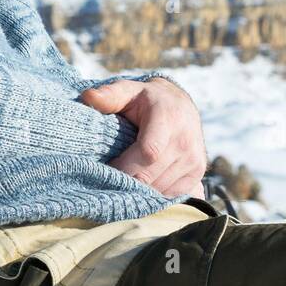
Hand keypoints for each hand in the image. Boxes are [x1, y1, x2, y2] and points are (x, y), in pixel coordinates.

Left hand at [80, 77, 206, 200]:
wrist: (181, 105)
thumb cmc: (147, 99)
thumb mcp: (129, 91)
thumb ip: (109, 95)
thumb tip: (88, 97)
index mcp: (167, 118)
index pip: (149, 151)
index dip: (124, 165)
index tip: (105, 168)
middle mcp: (185, 141)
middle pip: (150, 176)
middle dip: (125, 181)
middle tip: (107, 180)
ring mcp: (194, 160)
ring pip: (159, 189)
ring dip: (138, 190)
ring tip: (123, 181)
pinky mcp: (198, 173)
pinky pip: (171, 195)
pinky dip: (153, 194)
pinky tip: (142, 184)